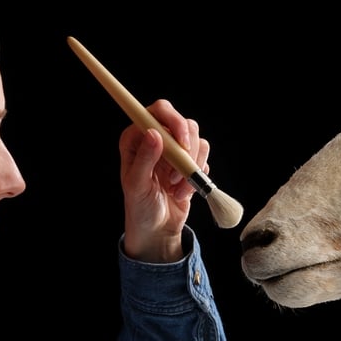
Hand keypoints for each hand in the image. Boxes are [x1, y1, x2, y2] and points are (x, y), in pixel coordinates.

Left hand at [119, 99, 208, 262]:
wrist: (156, 229)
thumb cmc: (139, 208)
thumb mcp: (136, 185)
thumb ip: (144, 159)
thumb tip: (154, 133)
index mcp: (137, 138)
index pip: (158, 111)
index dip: (173, 120)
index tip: (182, 142)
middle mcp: (157, 139)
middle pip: (183, 123)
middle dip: (187, 148)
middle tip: (180, 170)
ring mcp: (175, 151)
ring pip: (197, 141)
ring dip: (191, 167)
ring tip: (176, 187)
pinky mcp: (189, 163)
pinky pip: (203, 160)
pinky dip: (196, 178)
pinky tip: (182, 193)